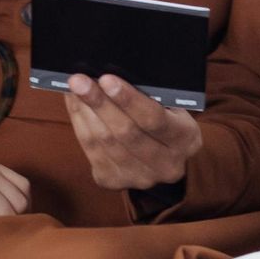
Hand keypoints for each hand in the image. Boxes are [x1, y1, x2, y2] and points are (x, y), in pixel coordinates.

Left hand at [64, 75, 203, 193]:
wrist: (166, 158)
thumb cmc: (167, 119)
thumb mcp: (172, 107)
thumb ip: (151, 95)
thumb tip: (112, 76)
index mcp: (185, 140)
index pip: (154, 119)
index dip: (128, 99)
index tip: (106, 79)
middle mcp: (166, 165)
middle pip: (125, 133)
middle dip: (99, 103)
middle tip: (79, 80)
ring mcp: (139, 177)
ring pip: (104, 143)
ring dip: (85, 113)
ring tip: (73, 89)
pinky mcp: (115, 181)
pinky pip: (92, 152)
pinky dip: (80, 125)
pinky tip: (76, 106)